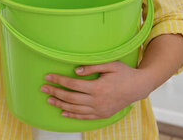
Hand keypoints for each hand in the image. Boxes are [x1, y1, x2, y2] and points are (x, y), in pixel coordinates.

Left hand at [40, 61, 154, 119]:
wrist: (138, 87)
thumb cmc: (124, 73)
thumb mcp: (110, 65)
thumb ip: (92, 67)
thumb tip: (75, 70)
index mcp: (98, 87)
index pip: (72, 84)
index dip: (59, 80)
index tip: (48, 77)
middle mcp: (97, 100)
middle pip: (70, 98)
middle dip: (55, 93)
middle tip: (43, 88)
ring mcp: (100, 109)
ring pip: (75, 109)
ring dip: (60, 105)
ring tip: (49, 100)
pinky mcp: (102, 115)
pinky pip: (84, 117)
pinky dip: (72, 115)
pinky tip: (63, 112)